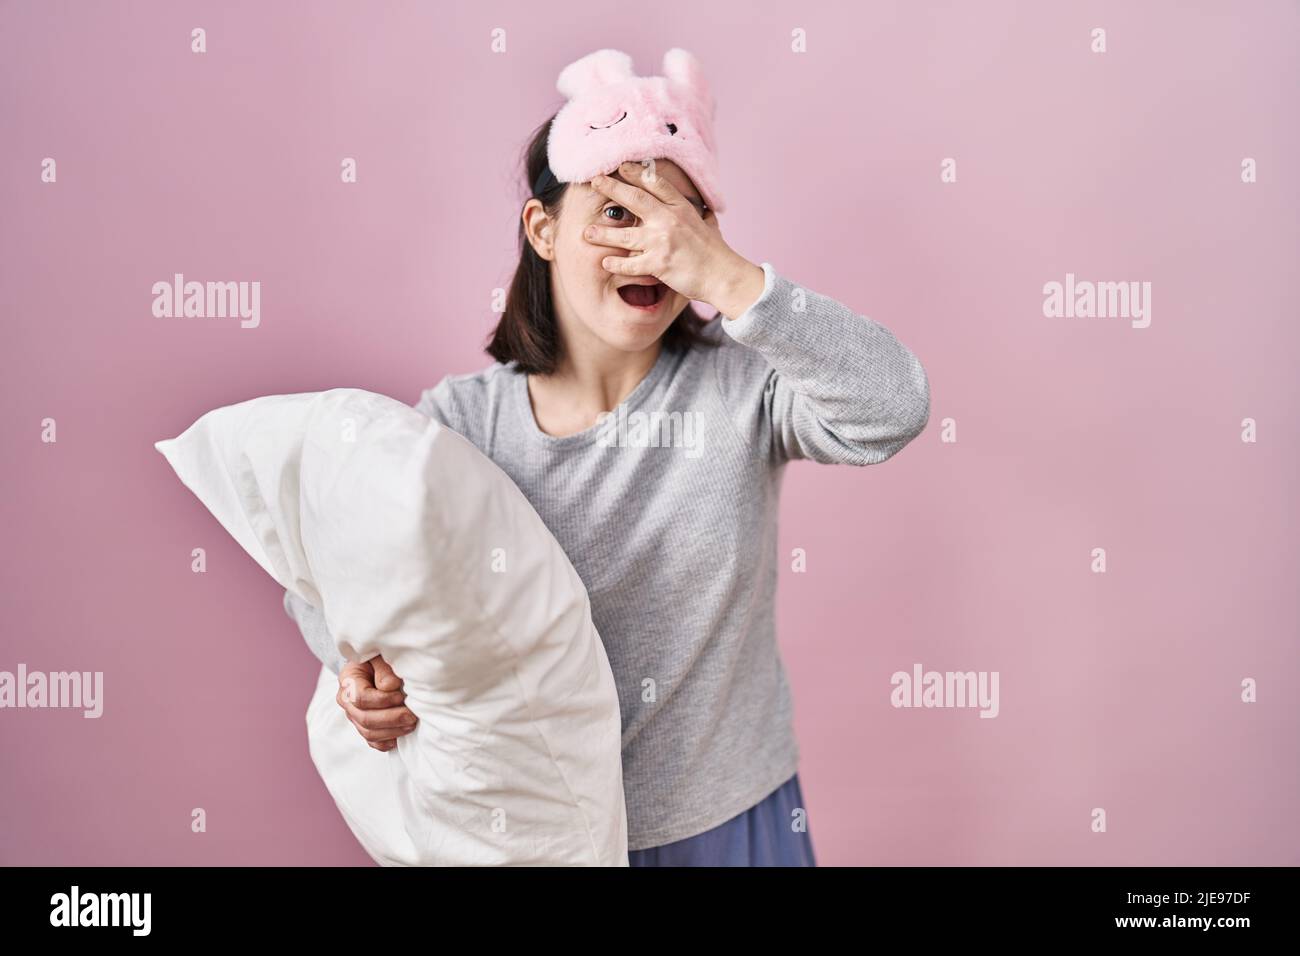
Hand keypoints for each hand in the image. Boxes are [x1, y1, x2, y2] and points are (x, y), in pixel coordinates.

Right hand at [336, 656, 416, 752]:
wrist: (374, 664)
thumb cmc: (379, 658)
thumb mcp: (379, 656)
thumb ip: (384, 668)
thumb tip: (390, 686)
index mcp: (348, 681)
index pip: (361, 698)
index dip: (382, 700)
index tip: (401, 696)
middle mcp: (346, 701)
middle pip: (364, 718)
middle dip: (391, 719)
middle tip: (412, 716)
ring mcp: (353, 716)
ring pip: (368, 733)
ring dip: (392, 731)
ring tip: (411, 724)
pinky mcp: (363, 726)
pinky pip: (371, 741)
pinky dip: (385, 742)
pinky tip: (400, 738)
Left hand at [585, 161, 765, 317]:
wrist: (724, 276)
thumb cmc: (717, 253)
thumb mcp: (709, 225)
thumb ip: (701, 215)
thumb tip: (704, 211)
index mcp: (682, 208)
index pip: (656, 184)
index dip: (637, 173)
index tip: (621, 166)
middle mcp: (670, 220)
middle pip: (635, 199)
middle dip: (612, 188)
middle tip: (595, 181)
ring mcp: (663, 241)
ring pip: (625, 234)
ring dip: (604, 233)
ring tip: (587, 232)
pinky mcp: (659, 263)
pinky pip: (631, 264)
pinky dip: (617, 264)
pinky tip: (605, 263)